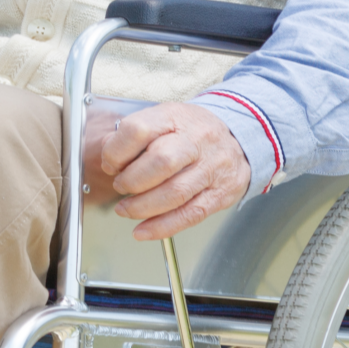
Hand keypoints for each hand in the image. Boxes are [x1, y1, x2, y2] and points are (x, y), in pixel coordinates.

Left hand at [94, 102, 252, 240]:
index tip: (110, 164)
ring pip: (174, 193)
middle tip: (120, 186)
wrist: (239, 138)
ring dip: (142, 207)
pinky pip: (190, 214)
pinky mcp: (220, 194)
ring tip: (126, 209)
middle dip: (131, 181)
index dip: (116, 151)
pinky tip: (143, 230)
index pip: (138, 130)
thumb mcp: (164, 120)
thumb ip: (135, 136)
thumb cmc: (192, 131)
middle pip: (160, 163)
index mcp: (175, 117)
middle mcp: (197, 140)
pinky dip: (162, 227)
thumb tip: (108, 156)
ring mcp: (212, 168)